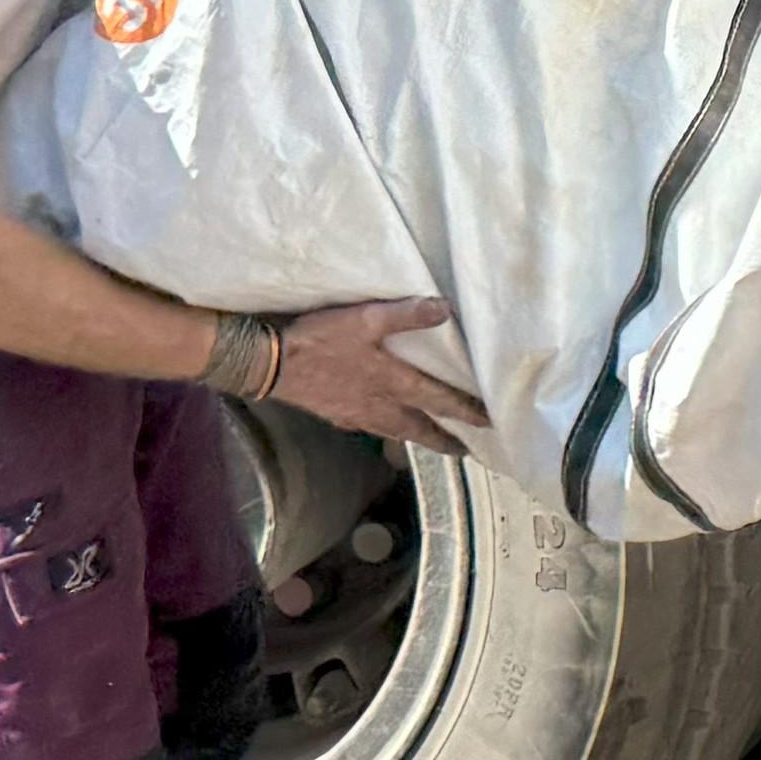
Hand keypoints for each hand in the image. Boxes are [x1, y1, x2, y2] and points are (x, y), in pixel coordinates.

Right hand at [273, 294, 480, 453]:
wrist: (270, 364)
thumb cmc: (320, 339)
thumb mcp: (365, 318)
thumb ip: (406, 314)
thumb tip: (444, 309)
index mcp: (392, 382)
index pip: (439, 400)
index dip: (466, 412)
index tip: (490, 424)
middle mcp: (379, 406)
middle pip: (421, 429)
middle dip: (446, 441)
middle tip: (467, 450)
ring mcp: (357, 415)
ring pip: (397, 432)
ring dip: (419, 437)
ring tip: (433, 441)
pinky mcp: (337, 416)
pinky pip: (371, 428)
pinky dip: (387, 430)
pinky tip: (384, 425)